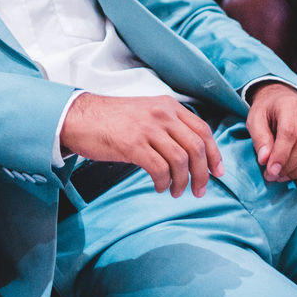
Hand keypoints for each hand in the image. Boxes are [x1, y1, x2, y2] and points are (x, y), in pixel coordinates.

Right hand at [60, 93, 223, 197]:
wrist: (78, 117)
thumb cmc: (110, 119)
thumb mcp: (145, 112)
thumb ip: (167, 126)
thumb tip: (188, 154)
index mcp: (167, 106)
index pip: (202, 130)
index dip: (214, 154)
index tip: (217, 172)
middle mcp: (161, 114)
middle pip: (196, 147)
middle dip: (202, 174)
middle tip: (200, 190)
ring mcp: (147, 128)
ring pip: (181, 160)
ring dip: (182, 182)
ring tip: (176, 191)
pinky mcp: (133, 144)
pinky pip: (160, 169)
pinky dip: (164, 182)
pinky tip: (159, 186)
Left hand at [246, 82, 296, 188]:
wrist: (284, 99)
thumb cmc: (268, 111)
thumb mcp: (255, 119)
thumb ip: (259, 138)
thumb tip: (265, 160)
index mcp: (291, 105)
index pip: (289, 133)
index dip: (280, 155)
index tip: (270, 172)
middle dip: (289, 166)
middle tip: (273, 177)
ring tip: (283, 178)